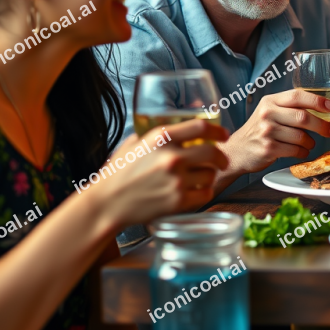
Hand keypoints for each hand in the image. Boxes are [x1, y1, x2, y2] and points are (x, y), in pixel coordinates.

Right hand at [97, 119, 228, 228]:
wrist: (106, 203)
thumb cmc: (118, 173)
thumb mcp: (134, 143)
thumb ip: (156, 135)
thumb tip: (179, 126)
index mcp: (161, 137)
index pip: (200, 127)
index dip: (217, 130)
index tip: (223, 135)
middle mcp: (171, 157)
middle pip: (212, 151)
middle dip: (221, 157)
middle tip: (222, 161)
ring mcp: (176, 180)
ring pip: (210, 174)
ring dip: (210, 176)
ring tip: (201, 178)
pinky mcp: (177, 201)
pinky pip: (205, 193)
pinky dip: (204, 192)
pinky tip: (196, 192)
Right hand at [223, 90, 329, 174]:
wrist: (237, 151)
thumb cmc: (259, 130)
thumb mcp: (270, 112)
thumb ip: (290, 107)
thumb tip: (322, 109)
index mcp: (270, 101)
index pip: (297, 96)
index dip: (317, 101)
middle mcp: (267, 114)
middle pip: (303, 117)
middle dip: (321, 125)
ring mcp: (267, 132)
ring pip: (301, 136)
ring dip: (311, 142)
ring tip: (309, 143)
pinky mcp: (268, 149)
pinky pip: (295, 150)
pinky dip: (303, 152)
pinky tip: (301, 151)